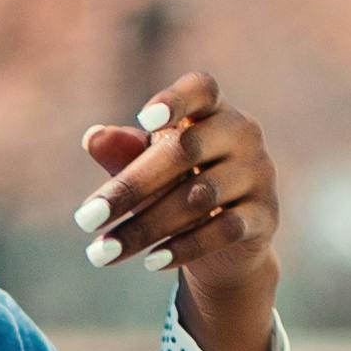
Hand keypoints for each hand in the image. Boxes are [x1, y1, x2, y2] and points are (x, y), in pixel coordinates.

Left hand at [74, 72, 282, 350]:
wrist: (226, 242)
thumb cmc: (178, 187)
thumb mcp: (149, 168)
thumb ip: (125, 152)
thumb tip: (93, 137)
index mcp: (212, 110)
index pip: (201, 89)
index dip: (175, 100)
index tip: (142, 120)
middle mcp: (242, 134)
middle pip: (186, 150)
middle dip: (131, 187)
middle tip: (84, 220)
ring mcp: (259, 173)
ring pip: (200, 196)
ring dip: (146, 227)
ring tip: (103, 252)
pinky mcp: (265, 215)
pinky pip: (224, 229)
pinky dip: (184, 246)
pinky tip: (150, 261)